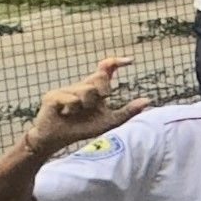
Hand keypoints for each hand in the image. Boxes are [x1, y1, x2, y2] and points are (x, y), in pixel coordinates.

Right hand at [24, 56, 144, 152]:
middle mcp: (80, 86)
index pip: (105, 70)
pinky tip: (64, 114)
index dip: (115, 62)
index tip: (130, 61)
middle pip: (101, 78)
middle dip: (103, 92)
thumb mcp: (109, 121)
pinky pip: (72, 99)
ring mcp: (65, 89)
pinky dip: (72, 109)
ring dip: (86, 106)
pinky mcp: (52, 95)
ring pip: (87, 90)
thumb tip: (148, 100)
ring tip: (74, 114)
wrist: (57, 139)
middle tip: (91, 107)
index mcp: (93, 89)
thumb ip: (127, 111)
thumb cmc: (82, 129)